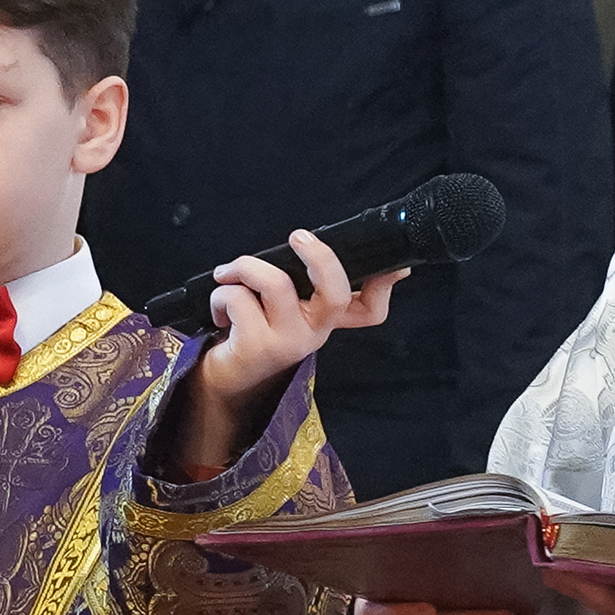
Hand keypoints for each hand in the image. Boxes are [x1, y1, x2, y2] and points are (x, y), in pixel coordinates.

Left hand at [168, 230, 395, 473]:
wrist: (225, 378)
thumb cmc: (252, 330)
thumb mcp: (281, 307)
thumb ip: (297, 282)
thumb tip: (306, 242)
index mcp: (325, 320)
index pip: (370, 310)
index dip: (384, 286)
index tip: (394, 267)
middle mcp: (314, 333)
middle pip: (336, 293)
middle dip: (319, 256)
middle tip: (298, 236)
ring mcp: (288, 342)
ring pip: (276, 283)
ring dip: (244, 267)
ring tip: (227, 275)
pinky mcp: (257, 347)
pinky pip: (238, 298)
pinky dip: (221, 293)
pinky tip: (219, 311)